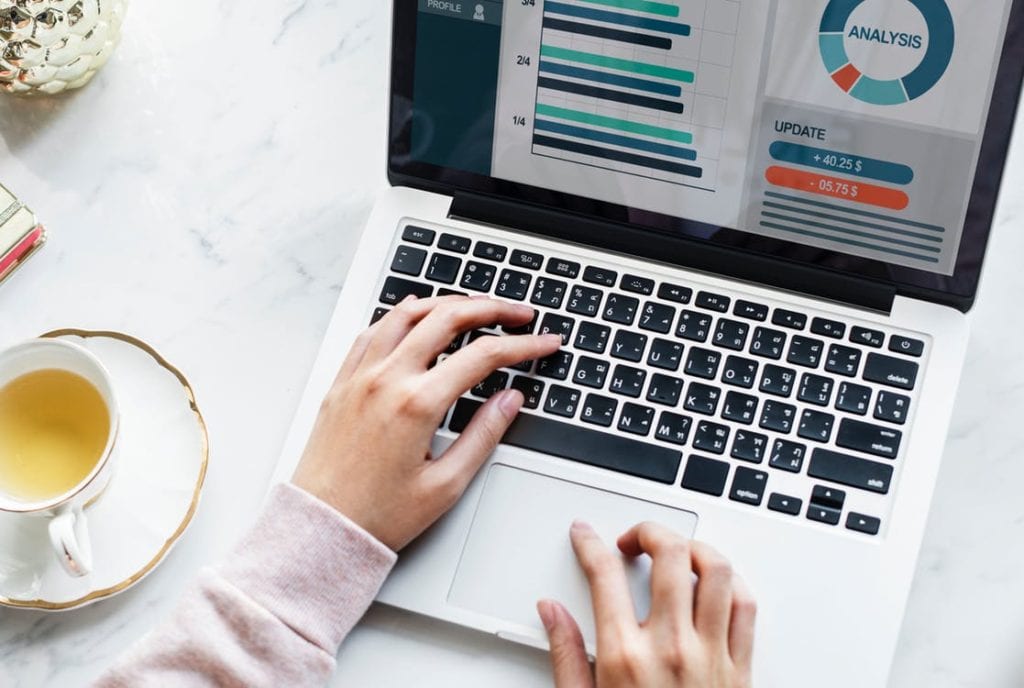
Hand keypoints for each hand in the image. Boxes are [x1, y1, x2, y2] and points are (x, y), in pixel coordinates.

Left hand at [292, 295, 560, 550]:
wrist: (321, 529)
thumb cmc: (377, 516)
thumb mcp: (445, 485)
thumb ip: (483, 435)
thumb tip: (510, 399)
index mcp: (416, 404)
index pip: (483, 356)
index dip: (523, 345)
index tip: (545, 342)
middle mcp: (386, 380)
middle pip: (447, 318)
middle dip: (491, 309)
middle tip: (518, 314)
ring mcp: (360, 376)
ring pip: (407, 314)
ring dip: (446, 303)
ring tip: (474, 307)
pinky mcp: (342, 383)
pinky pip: (372, 331)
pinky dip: (401, 315)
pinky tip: (416, 315)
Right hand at [538, 522, 755, 687]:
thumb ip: (566, 653)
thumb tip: (552, 612)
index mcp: (624, 657)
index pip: (604, 574)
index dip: (589, 543)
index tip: (585, 535)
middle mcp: (671, 648)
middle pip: (669, 554)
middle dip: (648, 530)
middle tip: (633, 539)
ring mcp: (712, 656)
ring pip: (716, 570)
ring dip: (694, 549)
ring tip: (675, 553)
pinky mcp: (741, 670)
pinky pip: (745, 606)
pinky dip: (731, 583)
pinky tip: (713, 585)